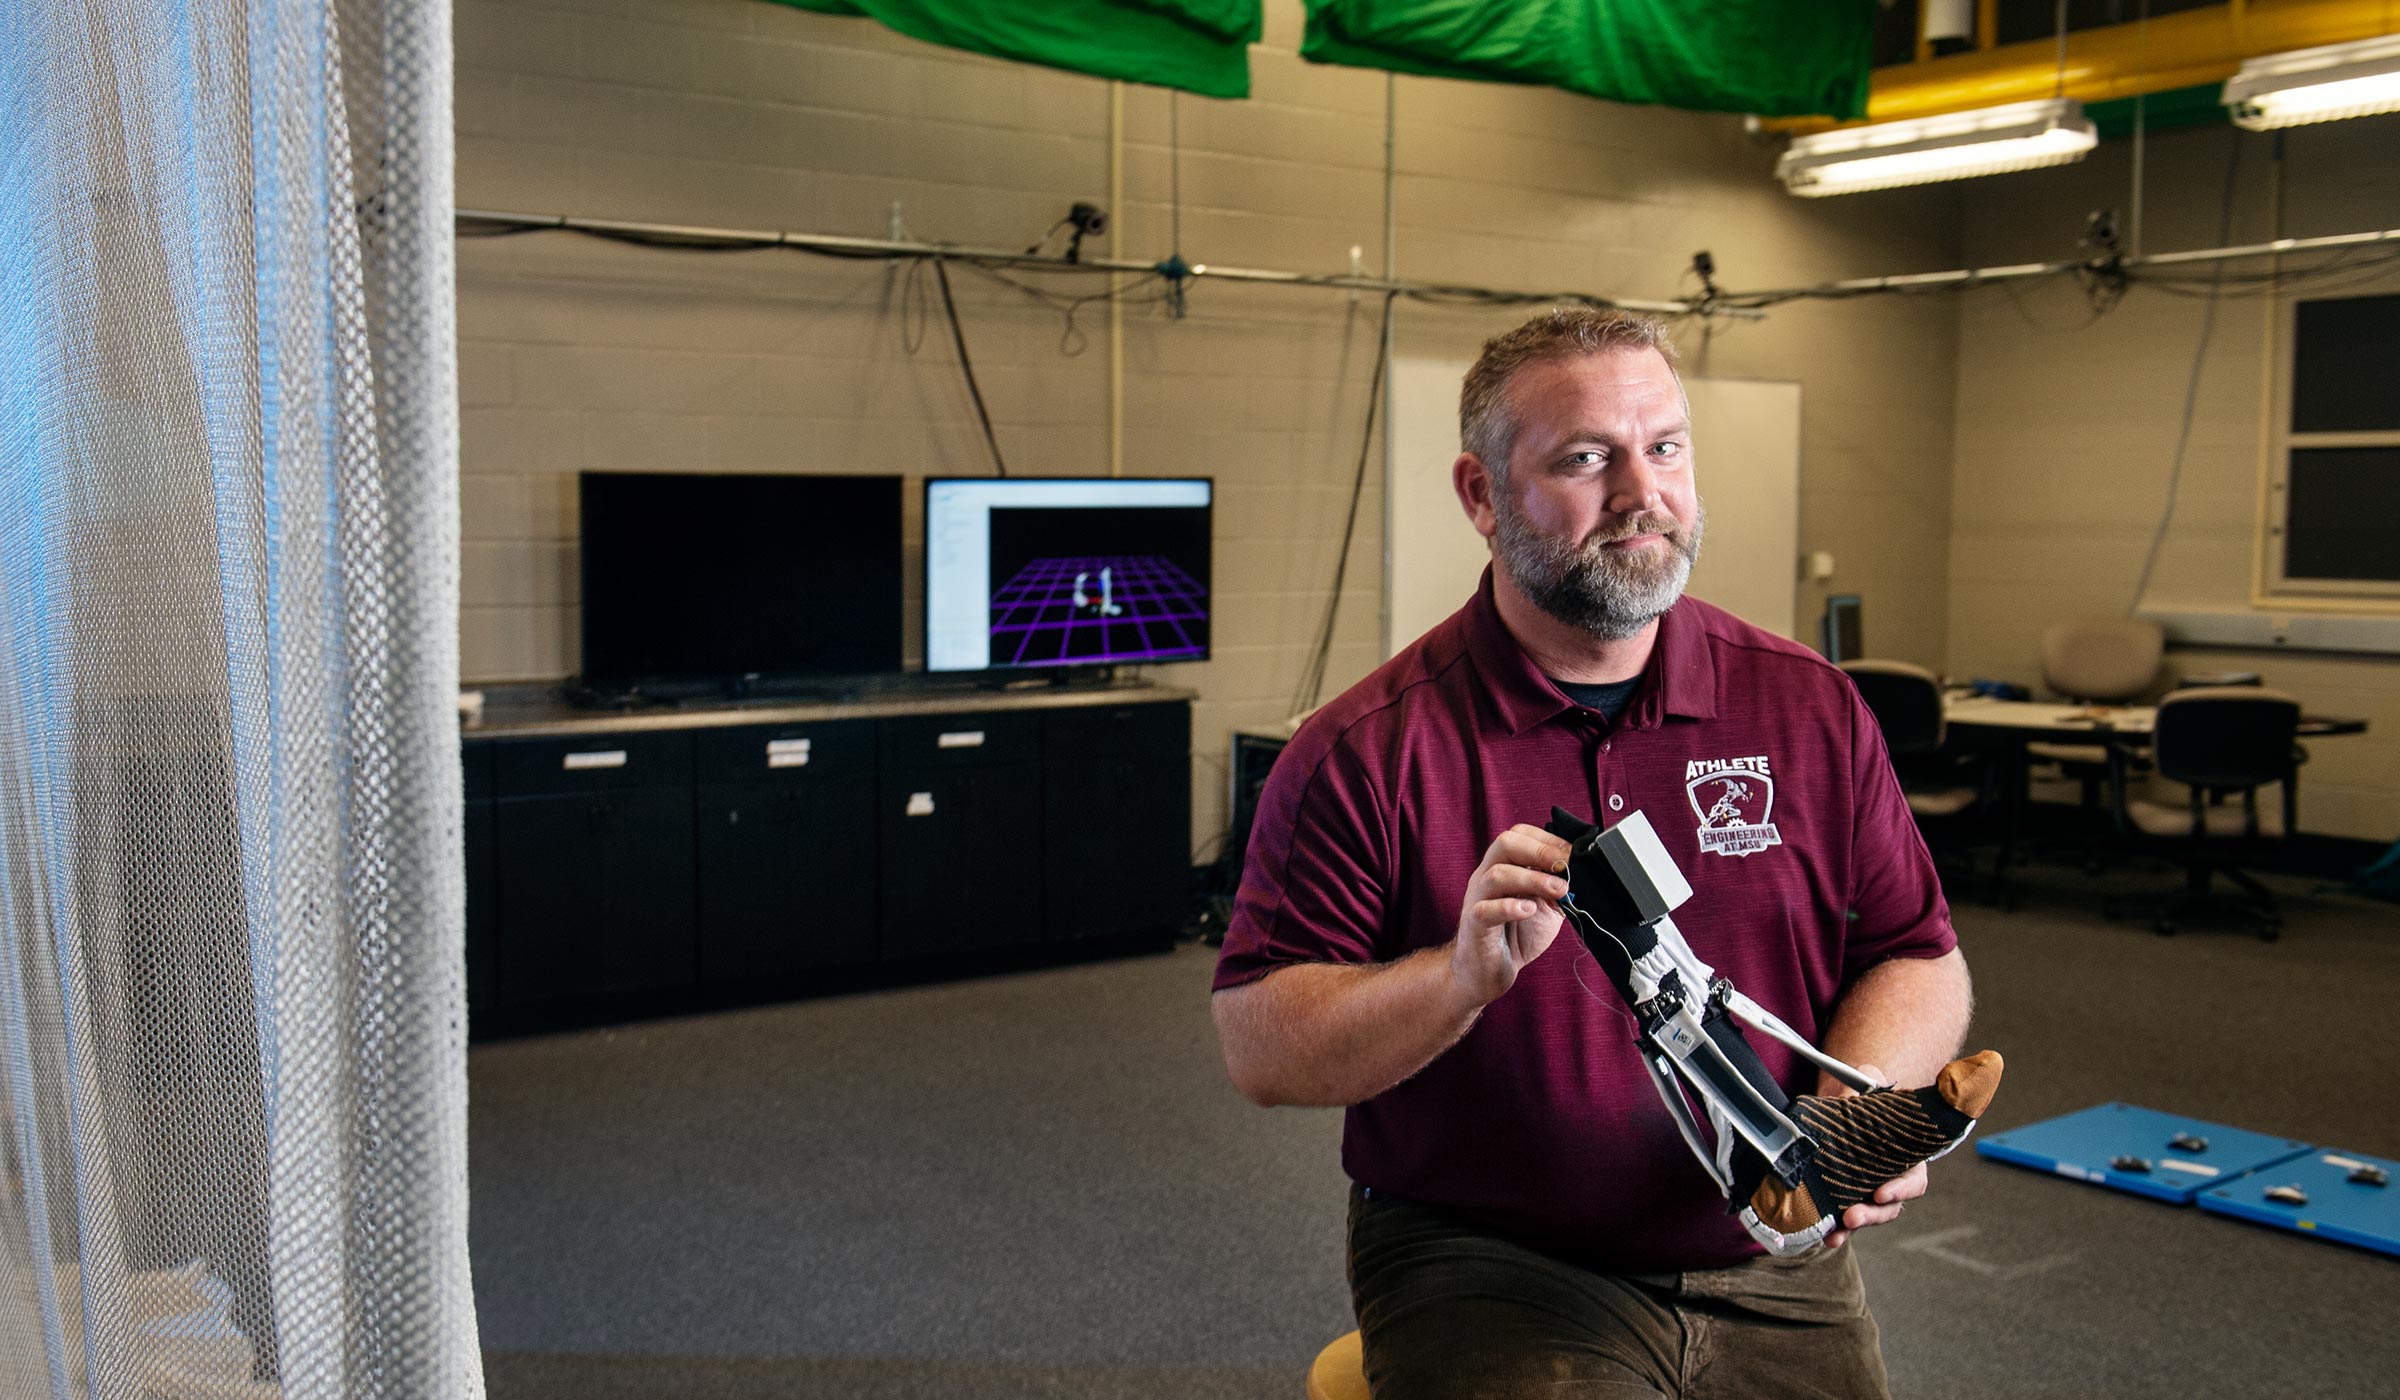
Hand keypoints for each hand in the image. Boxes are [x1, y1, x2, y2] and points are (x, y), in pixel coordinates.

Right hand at [1449, 824, 1572, 1009]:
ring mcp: (1477, 899)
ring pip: (1497, 875)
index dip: (1547, 839)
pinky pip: (1485, 909)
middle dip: (1540, 851)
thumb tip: (1584, 876)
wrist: (1488, 972)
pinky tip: (1529, 910)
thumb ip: (1558, 890)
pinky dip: (1509, 907)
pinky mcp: (1474, 924)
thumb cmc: (1515, 935)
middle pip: (1505, 844)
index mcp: (1503, 866)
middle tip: (1565, 866)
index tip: (1572, 854)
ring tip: (1559, 890)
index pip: (1519, 835)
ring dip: (1533, 880)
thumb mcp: (1545, 908)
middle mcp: (1487, 876)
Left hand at [1817, 1063, 1927, 1248]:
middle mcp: (1891, 1181)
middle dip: (1873, 1214)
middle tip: (1852, 1216)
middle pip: (1890, 1207)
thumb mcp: (1867, 1083)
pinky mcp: (1846, 1200)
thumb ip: (1869, 1080)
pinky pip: (1845, 1220)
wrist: (1840, 1110)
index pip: (1912, 1181)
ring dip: (1853, 1227)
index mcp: (1905, 1158)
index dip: (1900, 1190)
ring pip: (1868, 1217)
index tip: (1880, 1192)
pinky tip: (1824, 1236)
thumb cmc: (1862, 1099)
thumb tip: (1867, 1078)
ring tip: (1835, 1232)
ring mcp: (1868, 1193)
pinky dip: (1835, 1230)